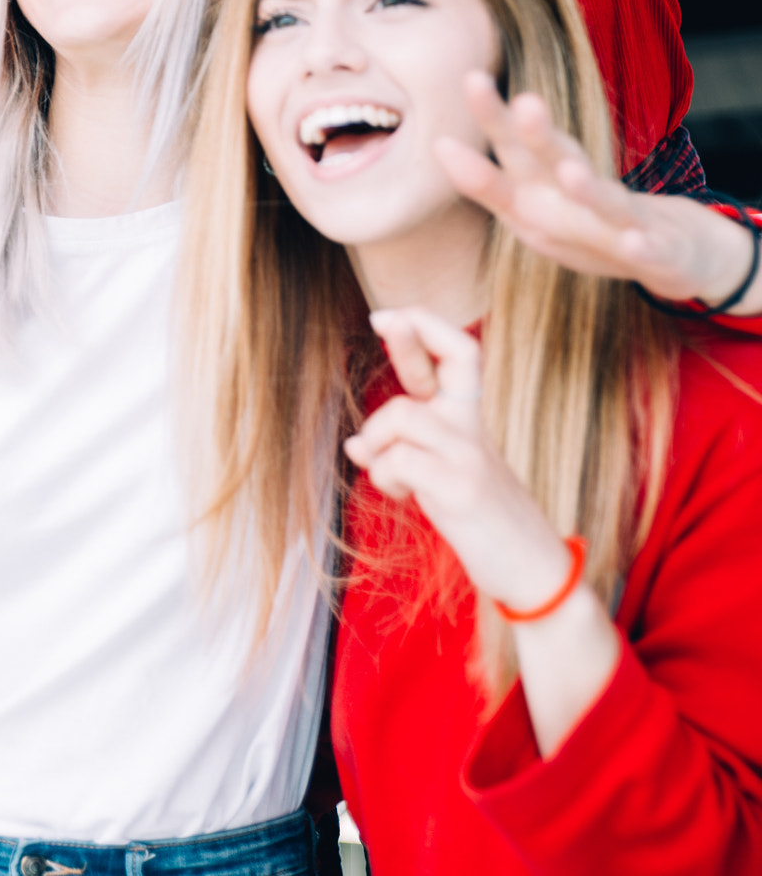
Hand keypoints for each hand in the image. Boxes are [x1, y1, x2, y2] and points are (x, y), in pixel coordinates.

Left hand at [344, 308, 578, 612]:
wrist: (532, 572)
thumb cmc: (483, 520)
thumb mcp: (440, 475)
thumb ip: (400, 452)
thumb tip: (354, 443)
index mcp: (471, 422)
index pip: (461, 356)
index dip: (427, 328)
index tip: (390, 315)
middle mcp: (474, 430)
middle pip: (453, 360)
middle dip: (411, 336)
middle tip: (381, 318)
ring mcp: (471, 456)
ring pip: (403, 414)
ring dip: (377, 442)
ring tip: (392, 477)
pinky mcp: (462, 489)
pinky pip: (400, 461)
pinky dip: (385, 476)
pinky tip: (402, 497)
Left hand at [436, 75, 758, 312]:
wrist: (675, 249)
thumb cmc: (587, 226)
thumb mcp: (530, 212)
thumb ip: (488, 184)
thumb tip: (439, 146)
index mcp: (548, 183)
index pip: (515, 145)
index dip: (495, 117)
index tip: (472, 78)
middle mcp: (583, 192)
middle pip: (561, 158)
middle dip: (542, 134)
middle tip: (523, 101)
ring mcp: (623, 220)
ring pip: (606, 200)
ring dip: (589, 187)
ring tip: (570, 173)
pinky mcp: (657, 250)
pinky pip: (647, 251)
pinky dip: (642, 248)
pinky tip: (635, 244)